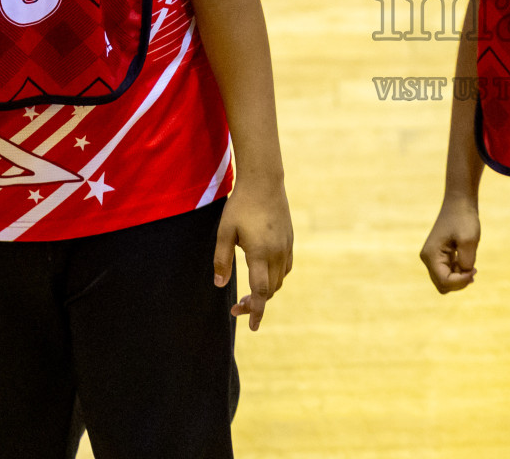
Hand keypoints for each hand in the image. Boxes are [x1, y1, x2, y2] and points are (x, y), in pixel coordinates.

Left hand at [213, 182, 292, 331]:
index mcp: (260, 253)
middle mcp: (277, 253)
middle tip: (236, 307)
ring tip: (249, 293)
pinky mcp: (290, 240)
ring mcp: (286, 246)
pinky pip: (285, 267)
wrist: (265, 182)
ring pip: (279, 280)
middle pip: (270, 290)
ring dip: (266, 291)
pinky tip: (263, 273)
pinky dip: (275, 278)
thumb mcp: (224, 232)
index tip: (253, 327)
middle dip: (256, 303)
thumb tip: (220, 285)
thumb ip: (222, 260)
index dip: (256, 311)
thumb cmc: (241, 206)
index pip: (260, 292)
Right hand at [419, 198, 479, 292]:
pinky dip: (458, 272)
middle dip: (459, 282)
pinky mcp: (439, 255)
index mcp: (431, 255)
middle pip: (442, 285)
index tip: (475, 269)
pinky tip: (468, 263)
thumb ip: (466, 261)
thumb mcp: (469, 240)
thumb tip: (464, 273)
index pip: (444, 281)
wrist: (459, 202)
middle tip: (474, 270)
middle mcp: (428, 258)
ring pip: (445, 281)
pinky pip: (447, 272)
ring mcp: (432, 257)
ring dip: (459, 278)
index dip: (461, 281)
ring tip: (472, 266)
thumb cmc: (464, 218)